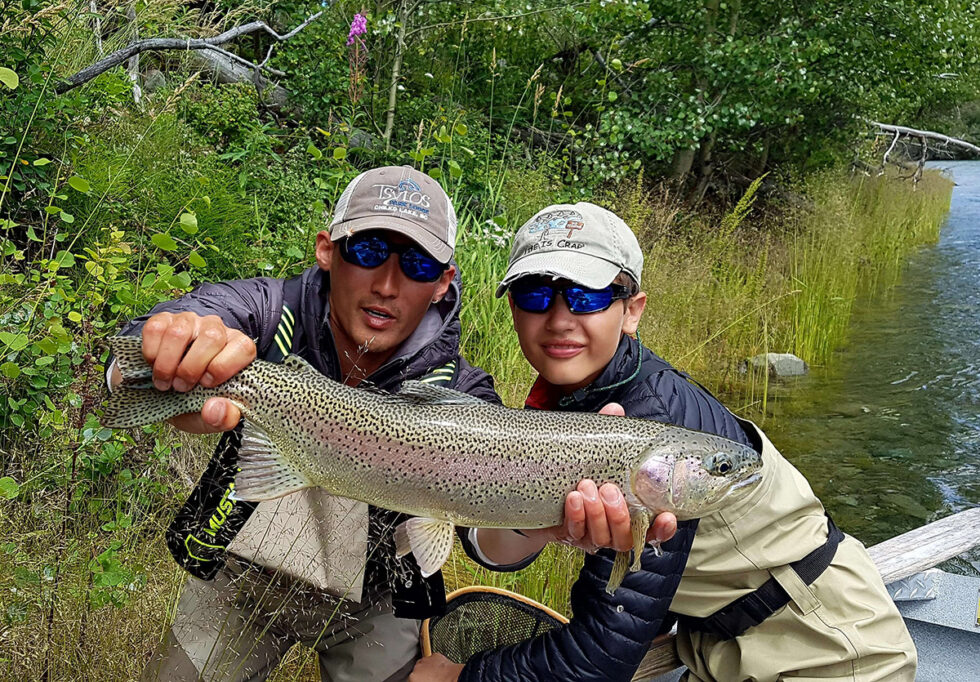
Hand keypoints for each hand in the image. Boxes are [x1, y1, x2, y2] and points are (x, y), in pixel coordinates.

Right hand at [110, 312, 255, 432]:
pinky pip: (155, 329)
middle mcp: (216, 330)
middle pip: (212, 337)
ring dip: (167, 363)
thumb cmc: (193, 402)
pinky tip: (153, 366)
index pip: (243, 348)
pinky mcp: (163, 321)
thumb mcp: (210, 419)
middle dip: (192, 367)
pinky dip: (150, 353)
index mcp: (237, 350)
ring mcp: (189, 322)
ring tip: (165, 382)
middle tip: (181, 387)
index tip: (206, 384)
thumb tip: (216, 408)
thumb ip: (222, 419)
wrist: (162, 396)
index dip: (224, 367)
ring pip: (180, 332)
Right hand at [409, 654, 463, 681]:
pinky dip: (435, 663)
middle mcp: (418, 666)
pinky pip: (433, 659)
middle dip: (422, 675)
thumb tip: (422, 680)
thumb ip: (421, 681)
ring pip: (424, 664)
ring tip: (435, 675)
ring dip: (428, 668)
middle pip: (417, 670)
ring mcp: (426, 660)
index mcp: (413, 676)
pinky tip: (440, 669)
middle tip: (429, 679)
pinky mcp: (435, 655)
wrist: (452, 678)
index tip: (422, 681)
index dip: (418, 680)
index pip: (412, 679)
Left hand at [542, 402, 676, 551]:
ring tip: (587, 487)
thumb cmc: (581, 470)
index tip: (667, 516)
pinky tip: (573, 498)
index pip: (653, 530)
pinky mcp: (569, 536)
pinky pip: (575, 532)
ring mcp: (591, 536)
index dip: (663, 529)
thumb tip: (615, 410)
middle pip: (625, 537)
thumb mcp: (595, 453)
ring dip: (596, 514)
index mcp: (629, 514)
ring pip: (601, 538)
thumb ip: (608, 435)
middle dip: (619, 515)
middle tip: (609, 489)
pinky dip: (575, 516)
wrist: (540, 489)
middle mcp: (613, 530)